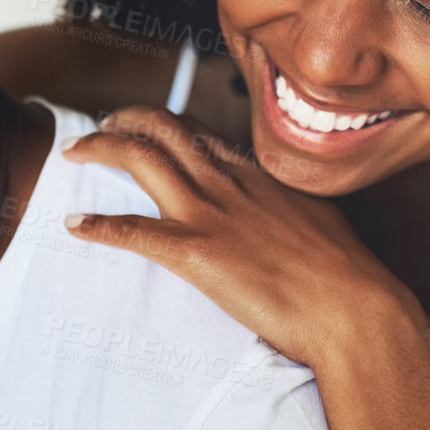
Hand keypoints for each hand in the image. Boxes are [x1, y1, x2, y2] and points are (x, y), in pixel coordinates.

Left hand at [60, 107, 398, 369]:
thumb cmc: (346, 274)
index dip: (165, 123)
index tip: (144, 124)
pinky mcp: (197, 254)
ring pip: (143, 161)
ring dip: (102, 149)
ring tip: (76, 151)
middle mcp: (230, 183)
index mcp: (258, 174)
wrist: (354, 310)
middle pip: (164, 130)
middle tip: (100, 125)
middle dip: (124, 120)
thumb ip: (284, 203)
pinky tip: (75, 226)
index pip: (200, 131)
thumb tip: (277, 205)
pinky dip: (99, 226)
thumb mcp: (316, 216)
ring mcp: (211, 215)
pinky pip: (134, 232)